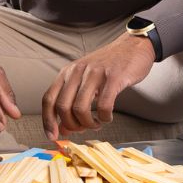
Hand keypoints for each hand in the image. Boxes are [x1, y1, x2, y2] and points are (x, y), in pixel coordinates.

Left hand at [41, 34, 156, 140]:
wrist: (133, 45)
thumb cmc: (109, 65)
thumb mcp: (85, 81)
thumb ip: (72, 103)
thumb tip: (62, 129)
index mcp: (67, 72)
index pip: (49, 99)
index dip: (48, 121)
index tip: (52, 136)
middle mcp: (77, 71)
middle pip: (63, 107)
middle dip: (72, 125)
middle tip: (84, 128)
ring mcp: (95, 73)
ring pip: (81, 109)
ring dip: (88, 123)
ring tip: (97, 124)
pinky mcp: (114, 77)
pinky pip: (104, 106)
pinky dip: (104, 117)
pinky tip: (108, 117)